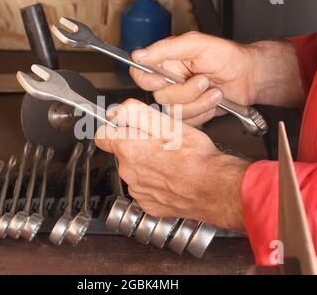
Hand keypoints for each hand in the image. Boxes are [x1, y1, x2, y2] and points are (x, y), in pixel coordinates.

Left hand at [95, 99, 248, 232]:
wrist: (213, 187)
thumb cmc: (195, 156)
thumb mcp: (167, 123)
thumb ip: (136, 113)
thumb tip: (118, 111)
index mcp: (129, 148)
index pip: (103, 135)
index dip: (113, 129)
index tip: (123, 128)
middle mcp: (128, 172)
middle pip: (122, 154)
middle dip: (136, 147)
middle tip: (159, 143)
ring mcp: (138, 190)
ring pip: (134, 173)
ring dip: (146, 166)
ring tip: (169, 162)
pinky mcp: (148, 204)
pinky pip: (145, 191)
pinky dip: (154, 185)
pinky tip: (171, 178)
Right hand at [130, 32, 304, 125]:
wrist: (249, 77)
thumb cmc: (227, 57)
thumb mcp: (197, 44)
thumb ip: (166, 48)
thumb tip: (139, 54)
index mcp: (166, 63)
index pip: (140, 74)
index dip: (148, 80)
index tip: (163, 80)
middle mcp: (169, 82)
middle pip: (161, 97)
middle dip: (186, 91)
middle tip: (203, 80)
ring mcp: (180, 100)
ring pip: (175, 112)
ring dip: (199, 102)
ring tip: (214, 91)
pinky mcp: (191, 114)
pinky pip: (188, 121)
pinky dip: (204, 112)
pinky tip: (213, 101)